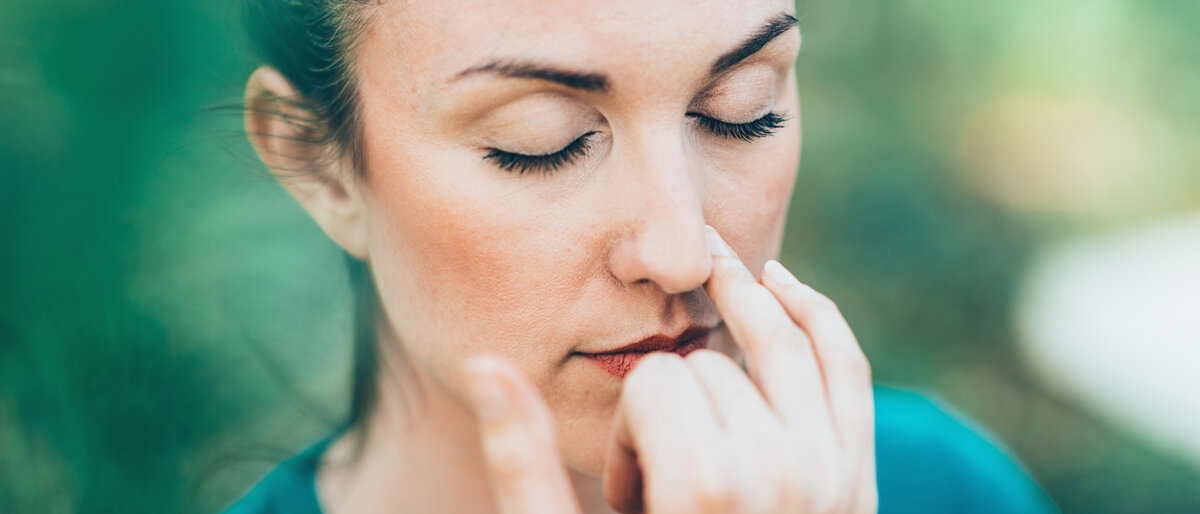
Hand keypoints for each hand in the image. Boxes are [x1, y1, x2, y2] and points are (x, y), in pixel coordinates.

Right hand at [463, 225, 876, 512]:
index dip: (627, 430)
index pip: (652, 384)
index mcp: (703, 488)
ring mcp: (831, 474)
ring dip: (743, 303)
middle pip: (708, 367)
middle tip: (662, 476)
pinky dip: (818, 314)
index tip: (627, 497)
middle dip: (674, 406)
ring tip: (713, 277)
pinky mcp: (861, 481)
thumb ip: (523, 464)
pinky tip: (782, 284)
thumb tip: (487, 364)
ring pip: (784, 338)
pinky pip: (848, 368)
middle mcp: (780, 474)